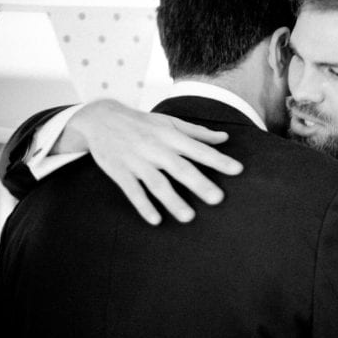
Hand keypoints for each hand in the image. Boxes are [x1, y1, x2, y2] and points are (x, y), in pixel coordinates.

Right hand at [62, 99, 242, 223]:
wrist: (100, 117)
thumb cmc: (141, 122)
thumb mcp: (169, 122)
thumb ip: (197, 133)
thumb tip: (225, 139)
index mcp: (169, 135)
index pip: (198, 149)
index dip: (218, 159)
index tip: (238, 170)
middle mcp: (155, 148)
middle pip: (180, 168)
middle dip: (199, 184)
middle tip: (218, 199)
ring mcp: (136, 160)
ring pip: (157, 183)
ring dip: (173, 200)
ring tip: (189, 217)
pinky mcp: (119, 171)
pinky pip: (132, 191)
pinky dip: (143, 205)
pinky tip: (156, 219)